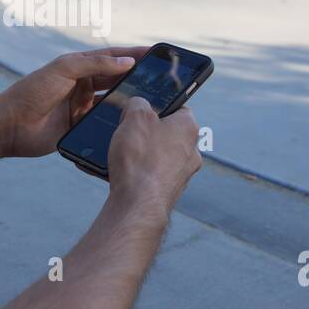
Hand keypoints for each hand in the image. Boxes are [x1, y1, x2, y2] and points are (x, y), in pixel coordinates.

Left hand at [0, 46, 149, 158]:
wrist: (10, 125)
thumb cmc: (32, 91)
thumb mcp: (63, 69)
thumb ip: (95, 64)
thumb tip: (126, 62)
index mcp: (80, 66)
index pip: (113, 57)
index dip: (134, 55)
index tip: (156, 55)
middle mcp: (84, 85)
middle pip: (117, 80)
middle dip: (138, 79)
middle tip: (163, 81)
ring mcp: (82, 107)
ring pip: (113, 103)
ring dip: (130, 102)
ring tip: (155, 104)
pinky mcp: (80, 127)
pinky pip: (103, 125)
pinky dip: (117, 125)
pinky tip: (133, 126)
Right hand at [106, 96, 201, 219]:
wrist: (137, 205)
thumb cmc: (140, 159)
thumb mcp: (135, 117)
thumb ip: (138, 103)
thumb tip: (137, 105)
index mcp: (188, 128)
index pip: (178, 107)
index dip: (158, 105)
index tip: (142, 108)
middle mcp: (190, 152)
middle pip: (166, 133)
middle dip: (145, 131)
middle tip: (127, 130)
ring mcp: (180, 175)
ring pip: (157, 155)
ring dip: (139, 153)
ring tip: (119, 153)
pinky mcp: (166, 192)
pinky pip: (149, 176)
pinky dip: (135, 172)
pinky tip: (118, 172)